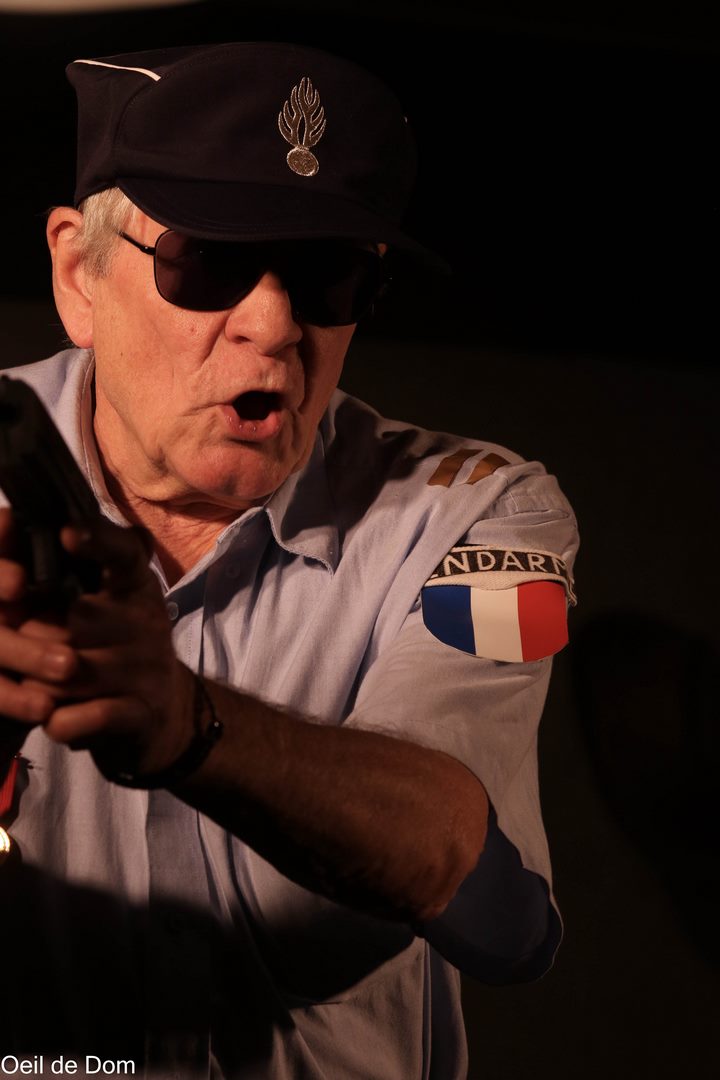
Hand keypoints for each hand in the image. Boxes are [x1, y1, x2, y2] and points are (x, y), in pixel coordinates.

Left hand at [0, 508, 194, 776]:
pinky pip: (78, 717)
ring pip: (69, 672)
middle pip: (78, 617)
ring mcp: (147, 668)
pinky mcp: (140, 713)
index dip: (97, 540)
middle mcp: (147, 621)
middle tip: (20, 641)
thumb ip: (70, 570)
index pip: (124, 552)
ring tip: (34, 685)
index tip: (65, 533)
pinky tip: (55, 719)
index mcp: (136, 586)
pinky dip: (58, 722)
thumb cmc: (119, 645)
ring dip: (38, 684)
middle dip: (34, 635)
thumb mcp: (109, 601)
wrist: (166, 715)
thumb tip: (10, 524)